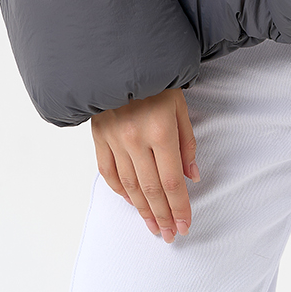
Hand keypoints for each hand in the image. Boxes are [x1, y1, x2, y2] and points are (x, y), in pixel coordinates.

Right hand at [91, 87, 199, 241]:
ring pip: (129, 186)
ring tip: (154, 228)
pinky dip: (120, 191)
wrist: (120, 56)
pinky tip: (132, 203)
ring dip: (143, 211)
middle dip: (163, 216)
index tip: (185, 225)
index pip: (171, 181)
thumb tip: (191, 177)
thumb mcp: (180, 105)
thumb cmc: (157, 79)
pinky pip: (108, 173)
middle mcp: (135, 139)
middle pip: (151, 190)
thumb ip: (186, 142)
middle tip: (170, 235)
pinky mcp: (98, 136)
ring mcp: (114, 140)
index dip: (180, 207)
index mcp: (160, 131)